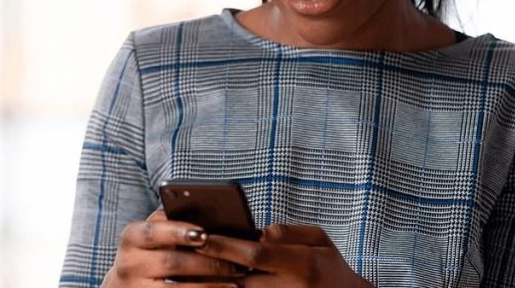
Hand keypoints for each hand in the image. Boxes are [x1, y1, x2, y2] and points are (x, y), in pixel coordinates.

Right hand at [102, 209, 244, 286]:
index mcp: (131, 236)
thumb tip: (212, 215)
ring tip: (237, 279)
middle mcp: (128, 263)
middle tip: (236, 262)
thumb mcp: (154, 234)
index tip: (204, 234)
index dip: (180, 232)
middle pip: (173, 262)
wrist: (125, 284)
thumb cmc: (150, 251)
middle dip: (208, 262)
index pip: (155, 231)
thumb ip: (174, 221)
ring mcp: (134, 287)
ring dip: (211, 283)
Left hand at [194, 224, 372, 287]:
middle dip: (210, 266)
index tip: (201, 236)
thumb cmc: (331, 268)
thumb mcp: (320, 240)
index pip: (256, 254)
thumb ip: (289, 233)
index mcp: (302, 264)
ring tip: (186, 272)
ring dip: (212, 284)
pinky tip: (209, 284)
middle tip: (182, 253)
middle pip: (239, 279)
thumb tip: (258, 232)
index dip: (226, 245)